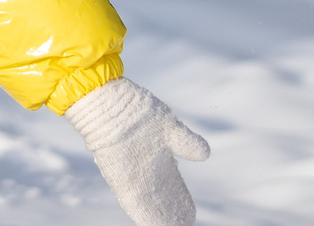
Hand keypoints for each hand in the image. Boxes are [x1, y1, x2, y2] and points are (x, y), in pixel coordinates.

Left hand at [65, 78, 210, 225]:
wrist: (108, 101)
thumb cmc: (135, 108)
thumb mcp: (168, 126)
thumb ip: (186, 142)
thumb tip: (205, 153)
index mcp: (157, 155)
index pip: (171, 183)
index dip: (179, 196)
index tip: (190, 213)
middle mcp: (143, 167)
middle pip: (158, 196)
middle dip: (168, 210)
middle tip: (183, 224)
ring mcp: (130, 172)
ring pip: (146, 201)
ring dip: (156, 215)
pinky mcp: (117, 175)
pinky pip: (130, 199)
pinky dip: (140, 212)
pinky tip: (149, 224)